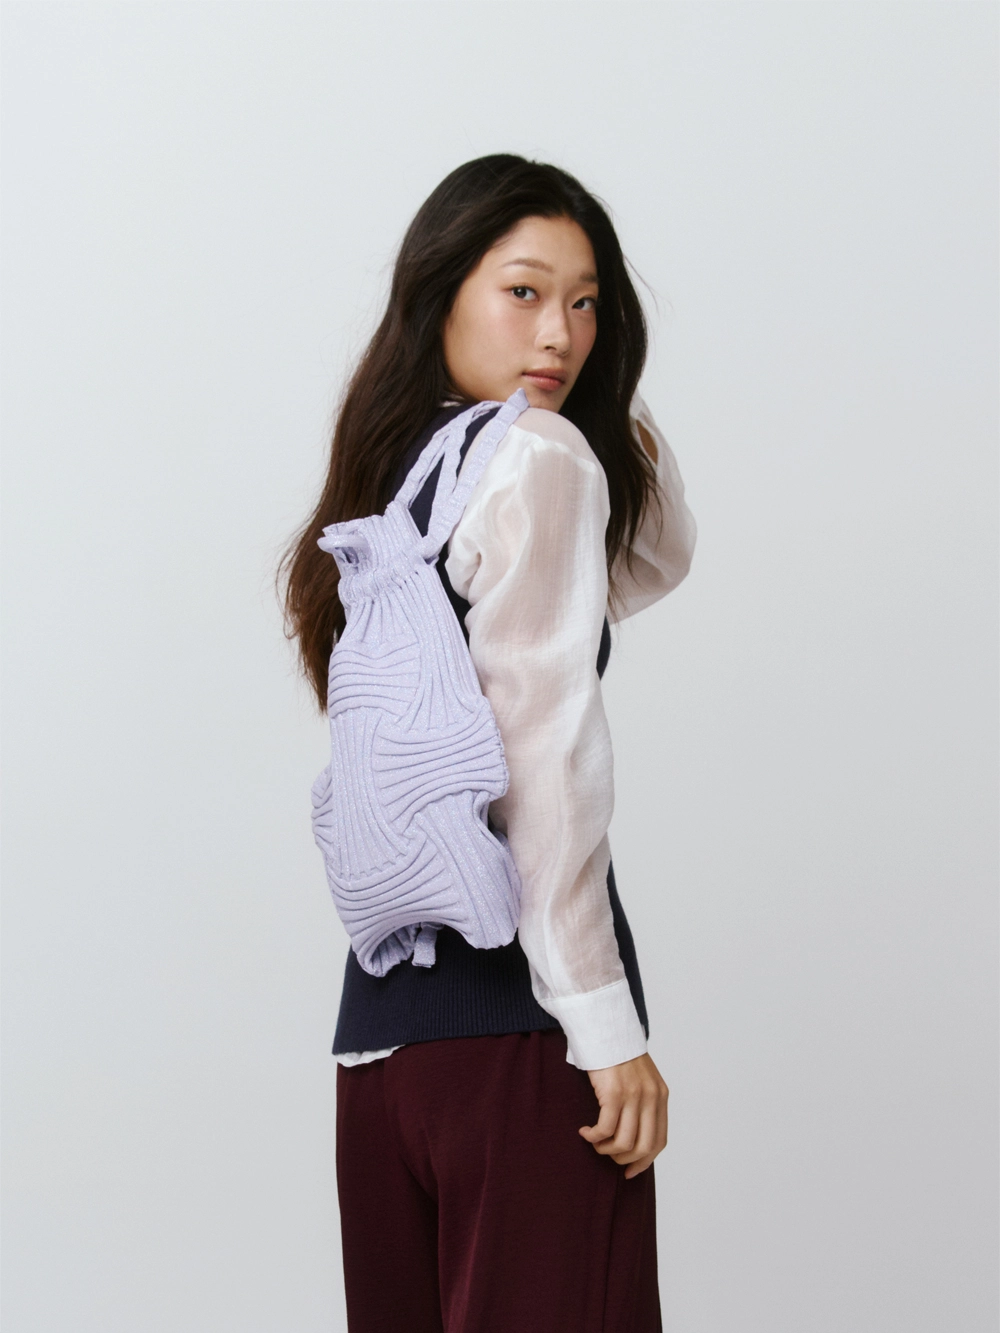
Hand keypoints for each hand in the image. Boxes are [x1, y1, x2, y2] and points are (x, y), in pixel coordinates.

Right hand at [578, 1052, 668, 1178]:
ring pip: (624, 1143)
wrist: (604, 1029)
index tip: (629, 1172)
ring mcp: (633, 1096)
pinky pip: (605, 1129)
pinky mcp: (613, 1094)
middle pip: (644, 1147)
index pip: (659, 1141)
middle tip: (607, 1155)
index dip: (644, 1162)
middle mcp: (651, 1098)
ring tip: (594, 1142)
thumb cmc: (616, 1054)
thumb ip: (642, 1102)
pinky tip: (585, 1132)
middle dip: (624, 1160)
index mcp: (661, 1096)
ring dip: (606, 1149)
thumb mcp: (640, 1078)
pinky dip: (593, 1137)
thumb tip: (633, 1136)